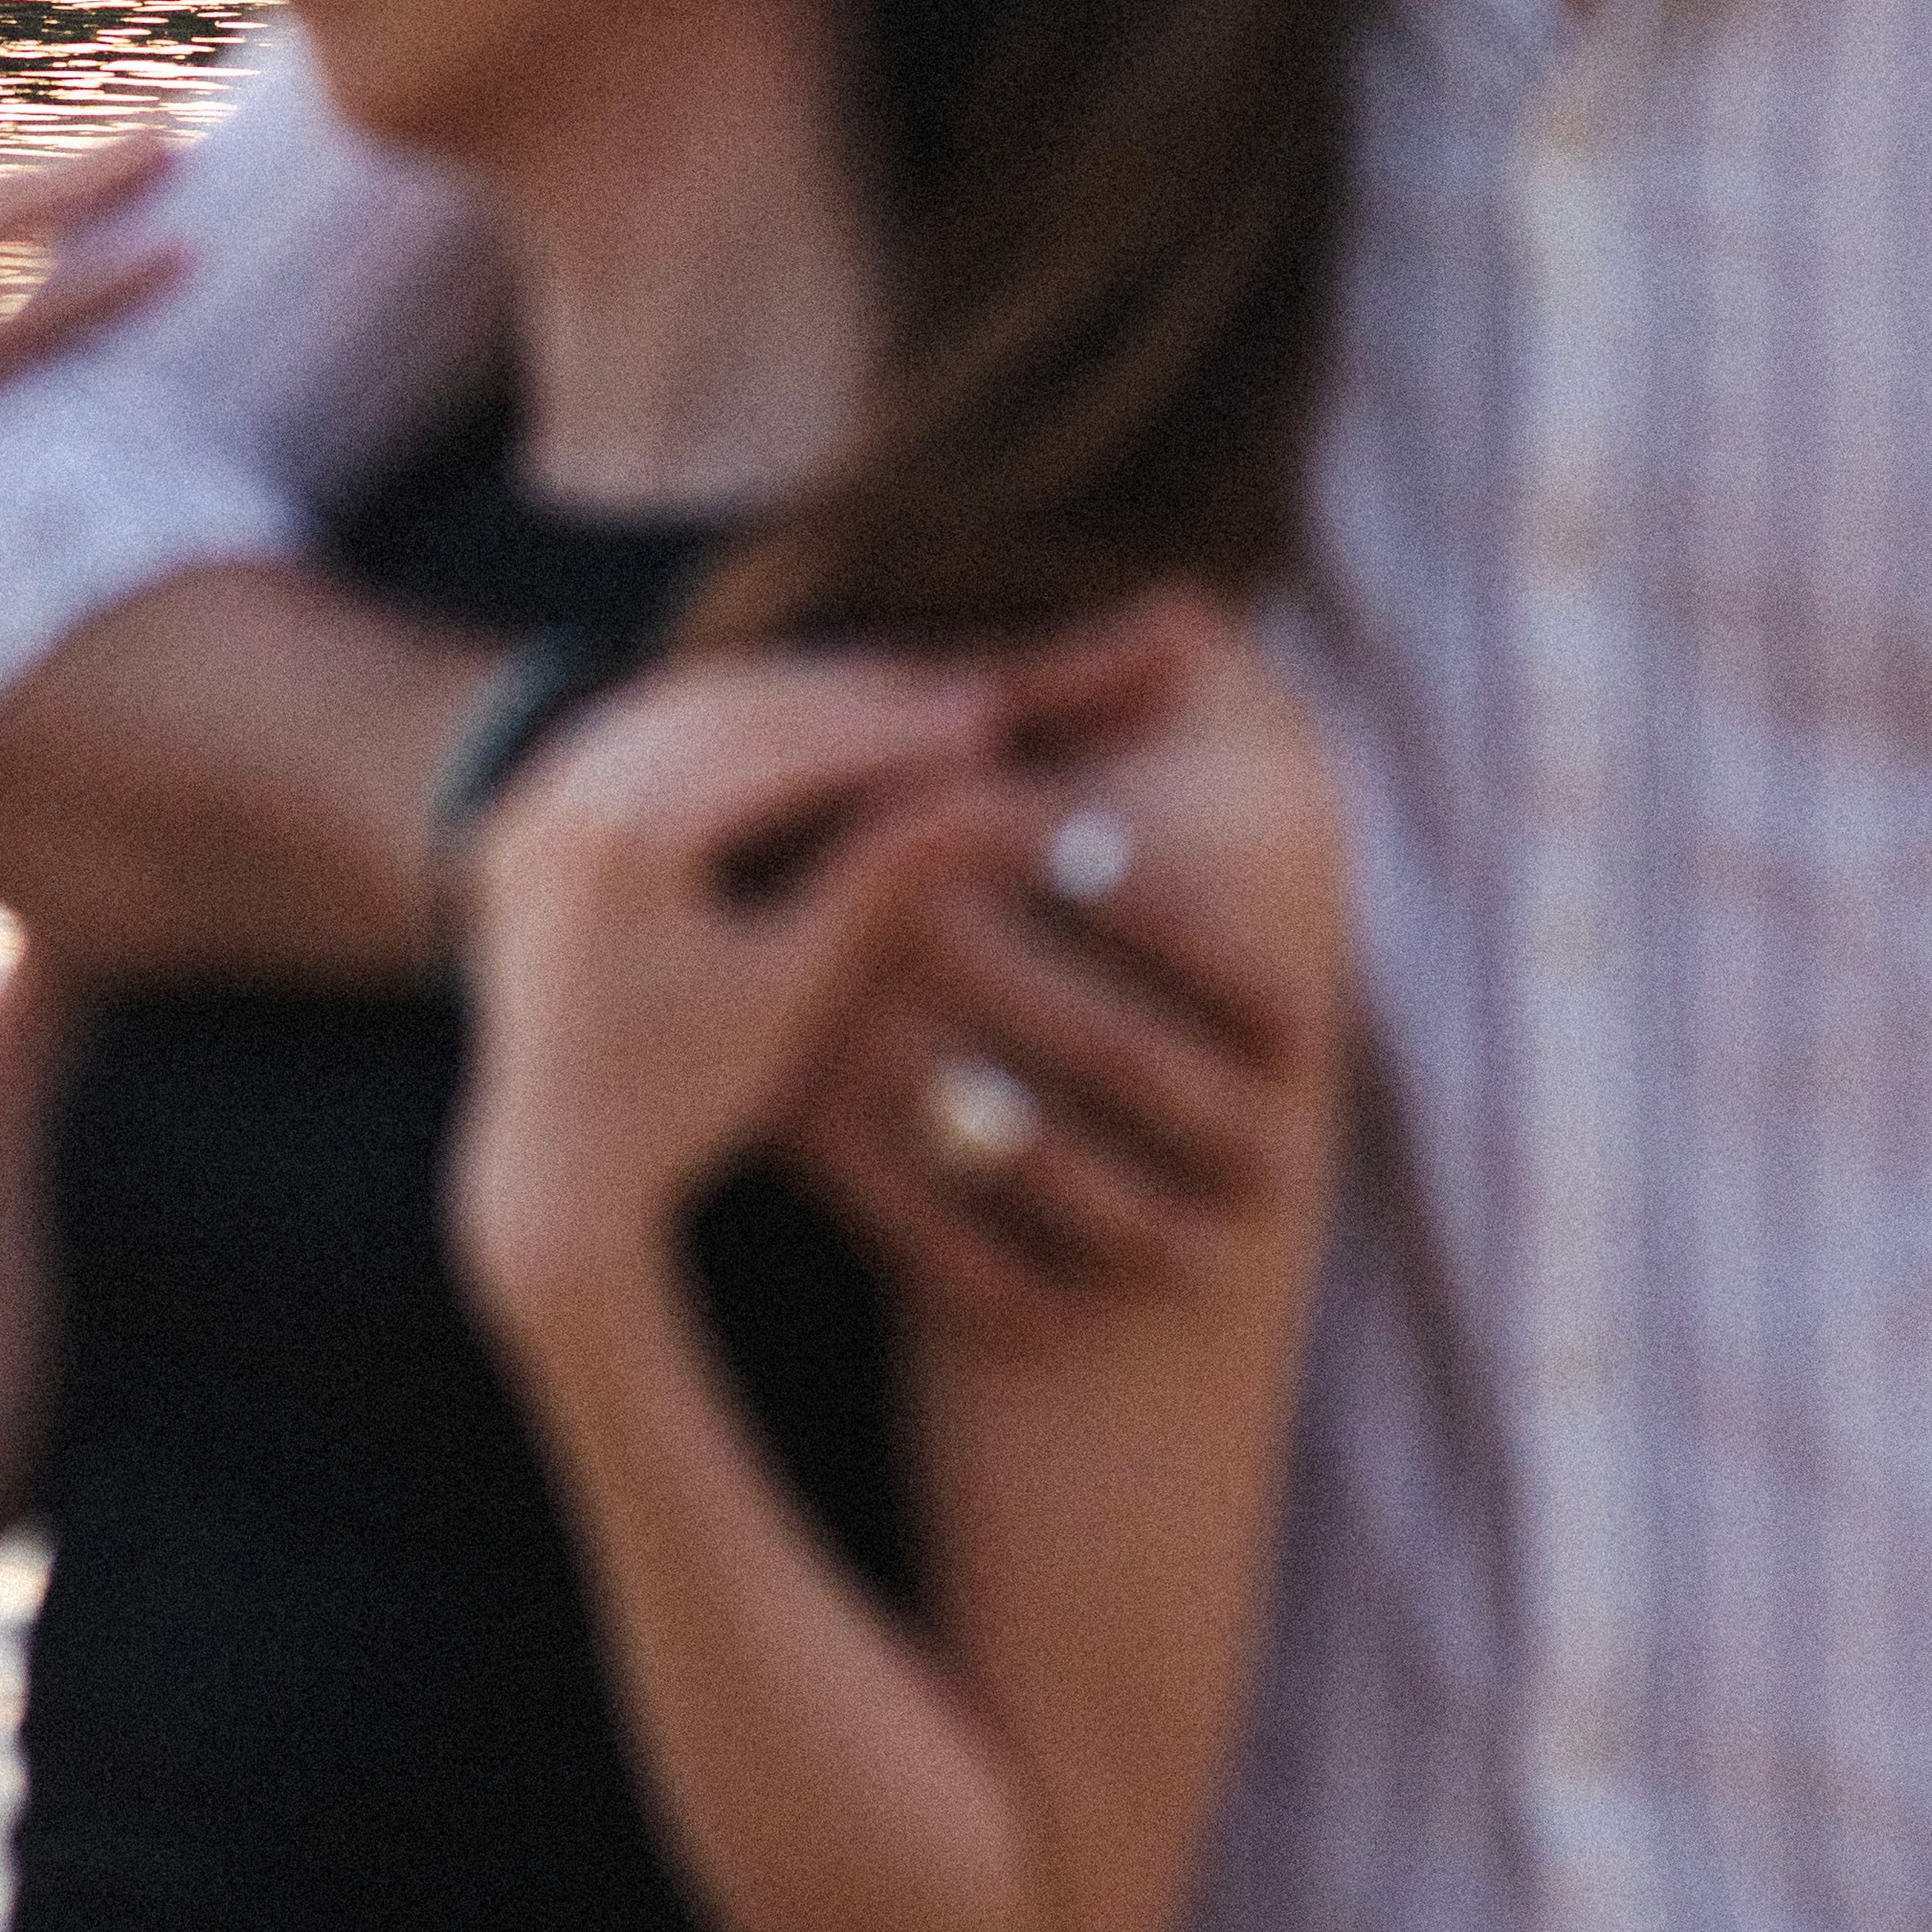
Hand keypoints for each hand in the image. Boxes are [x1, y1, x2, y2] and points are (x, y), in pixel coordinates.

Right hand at [0, 132, 181, 701]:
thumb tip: (3, 391)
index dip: (37, 194)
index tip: (99, 175)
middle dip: (79, 166)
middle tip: (165, 135)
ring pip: (13, 219)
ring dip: (101, 182)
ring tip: (180, 153)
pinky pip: (39, 311)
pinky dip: (113, 281)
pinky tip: (176, 262)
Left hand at [447, 651, 1006, 1336]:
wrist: (556, 1170)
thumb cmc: (689, 1098)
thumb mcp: (794, 989)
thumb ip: (876, 883)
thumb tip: (980, 797)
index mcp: (625, 847)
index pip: (784, 753)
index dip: (893, 733)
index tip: (983, 720)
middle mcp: (557, 808)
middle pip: (731, 709)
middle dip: (847, 699)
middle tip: (953, 693)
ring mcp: (527, 807)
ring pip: (677, 708)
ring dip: (785, 697)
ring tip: (892, 697)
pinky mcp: (518, 821)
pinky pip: (627, 738)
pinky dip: (715, 725)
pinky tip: (794, 723)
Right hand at [772, 604, 1343, 1338]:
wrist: (624, 881)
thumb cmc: (830, 799)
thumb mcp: (932, 726)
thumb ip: (1069, 678)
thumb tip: (1192, 616)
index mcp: (950, 809)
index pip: (1137, 891)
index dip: (1234, 969)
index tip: (1307, 1032)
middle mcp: (900, 919)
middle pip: (1103, 1041)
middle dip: (1210, 1120)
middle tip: (1285, 1172)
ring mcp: (840, 1030)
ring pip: (1023, 1154)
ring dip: (1130, 1221)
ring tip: (1211, 1266)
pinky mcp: (787, 1119)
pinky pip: (916, 1232)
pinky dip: (999, 1282)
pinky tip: (1074, 1316)